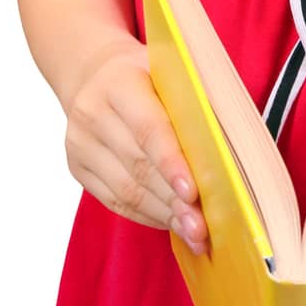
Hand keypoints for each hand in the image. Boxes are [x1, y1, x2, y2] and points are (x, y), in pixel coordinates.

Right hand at [64, 37, 209, 253]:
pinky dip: (147, 216)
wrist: (95, 73)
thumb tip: (227, 150)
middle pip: (138, 166)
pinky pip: (115, 201)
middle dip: (174, 200)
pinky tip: (171, 223)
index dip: (172, 163)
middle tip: (202, 228)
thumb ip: (193, 103)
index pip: (148, 128)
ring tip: (194, 234)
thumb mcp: (170, 71)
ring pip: (126, 190)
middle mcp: (92, 114)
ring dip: (164, 215)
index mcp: (119, 83)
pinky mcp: (78, 169)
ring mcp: (80, 144)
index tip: (194, 193)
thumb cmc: (147, 75)